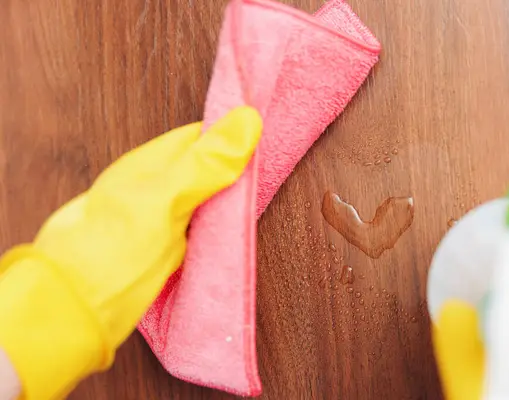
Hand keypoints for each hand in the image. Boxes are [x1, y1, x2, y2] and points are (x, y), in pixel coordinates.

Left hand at [0, 107, 261, 398]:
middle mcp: (156, 188)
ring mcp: (160, 220)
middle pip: (204, 168)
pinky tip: (234, 232)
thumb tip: (247, 119)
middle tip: (271, 173)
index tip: (267, 139)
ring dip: (229, 199)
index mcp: (152, 164)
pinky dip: (219, 227)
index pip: (201, 137)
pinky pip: (200, 228)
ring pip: (204, 198)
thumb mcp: (165, 199)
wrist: (77, 310)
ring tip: (261, 199)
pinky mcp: (166, 250)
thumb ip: (205, 163)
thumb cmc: (113, 250)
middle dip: (235, 170)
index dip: (233, 136)